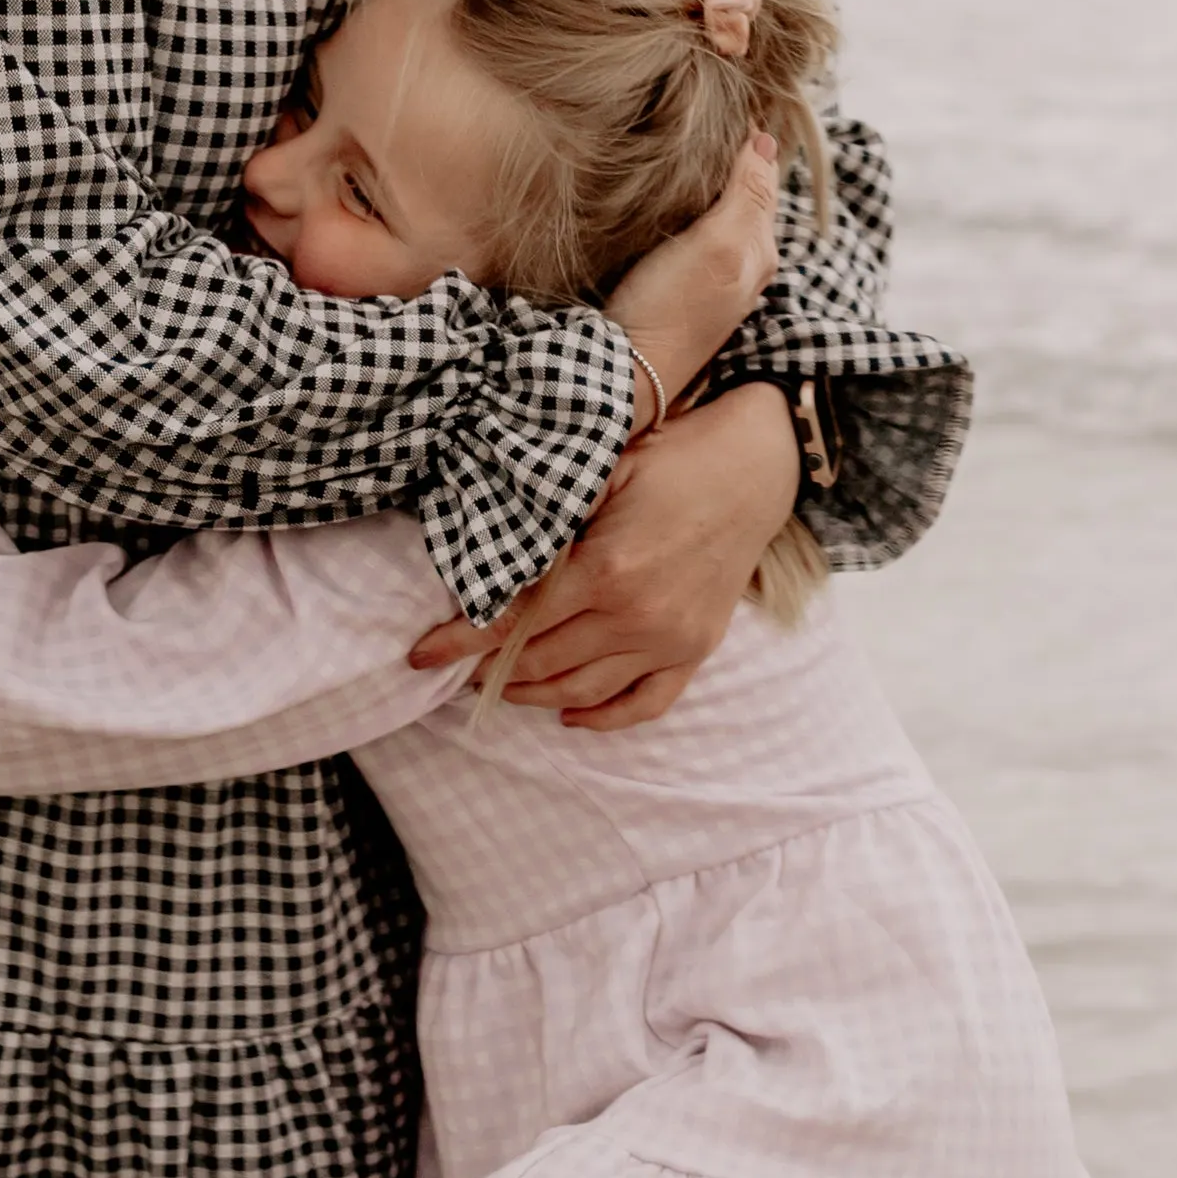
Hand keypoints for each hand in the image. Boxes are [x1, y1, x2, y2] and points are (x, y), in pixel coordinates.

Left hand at [408, 379, 799, 729]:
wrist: (755, 467)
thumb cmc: (671, 459)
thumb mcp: (602, 472)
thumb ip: (548, 518)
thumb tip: (489, 552)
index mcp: (607, 570)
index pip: (514, 621)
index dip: (461, 641)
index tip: (421, 656)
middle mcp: (638, 616)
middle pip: (542, 662)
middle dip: (488, 671)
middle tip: (453, 670)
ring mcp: (670, 640)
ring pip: (583, 691)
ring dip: (532, 695)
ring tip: (495, 687)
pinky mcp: (695, 649)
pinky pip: (645, 704)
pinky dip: (603, 718)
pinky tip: (567, 714)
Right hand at [606, 130, 784, 421]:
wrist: (623, 373)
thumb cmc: (670, 308)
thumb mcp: (717, 245)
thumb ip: (747, 195)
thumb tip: (766, 140)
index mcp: (760, 251)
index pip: (763, 179)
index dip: (747, 142)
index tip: (724, 104)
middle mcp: (743, 268)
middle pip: (744, 198)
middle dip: (731, 161)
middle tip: (704, 117)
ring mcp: (711, 282)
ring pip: (719, 218)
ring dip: (707, 186)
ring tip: (685, 148)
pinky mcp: (679, 292)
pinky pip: (694, 238)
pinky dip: (688, 212)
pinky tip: (666, 200)